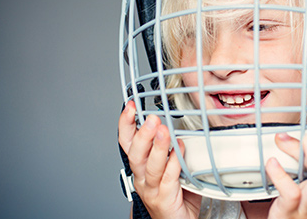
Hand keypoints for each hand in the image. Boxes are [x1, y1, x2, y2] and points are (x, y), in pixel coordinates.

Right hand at [118, 101, 201, 218]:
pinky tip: (179, 150)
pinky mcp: (164, 199)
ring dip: (158, 147)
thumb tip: (180, 121)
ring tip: (164, 131)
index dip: (126, 123)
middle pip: (135, 154)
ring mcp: (151, 189)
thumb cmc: (175, 192)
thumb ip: (172, 145)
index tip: (131, 106)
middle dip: (142, 134)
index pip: (127, 142)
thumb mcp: (170, 163)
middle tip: (152, 118)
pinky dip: (174, 163)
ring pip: (150, 166)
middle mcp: (141, 177)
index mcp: (140, 165)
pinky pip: (168, 179)